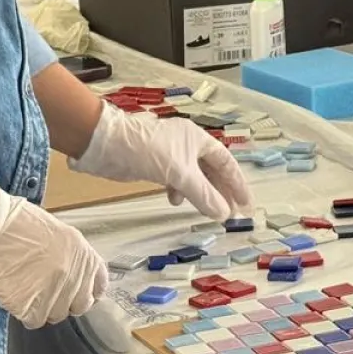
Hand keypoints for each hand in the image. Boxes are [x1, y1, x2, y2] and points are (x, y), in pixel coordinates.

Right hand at [0, 165, 107, 326]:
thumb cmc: (18, 224)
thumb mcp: (58, 234)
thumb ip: (73, 258)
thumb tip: (75, 276)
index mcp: (84, 256)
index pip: (99, 286)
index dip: (86, 290)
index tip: (77, 292)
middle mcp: (75, 276)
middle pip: (78, 306)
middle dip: (64, 301)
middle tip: (45, 290)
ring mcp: (55, 294)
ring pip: (55, 315)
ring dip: (42, 306)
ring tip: (25, 286)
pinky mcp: (32, 307)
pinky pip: (34, 320)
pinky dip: (24, 312)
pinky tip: (15, 293)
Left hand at [72, 108, 250, 221]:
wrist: (107, 145)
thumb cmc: (147, 151)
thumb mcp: (179, 174)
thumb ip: (203, 194)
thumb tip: (223, 214)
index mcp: (197, 139)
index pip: (225, 161)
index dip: (237, 182)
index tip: (245, 203)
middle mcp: (186, 144)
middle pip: (211, 169)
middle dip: (220, 190)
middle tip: (230, 213)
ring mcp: (170, 153)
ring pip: (193, 176)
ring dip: (201, 193)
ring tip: (207, 211)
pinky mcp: (154, 163)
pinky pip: (176, 179)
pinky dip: (180, 191)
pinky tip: (174, 201)